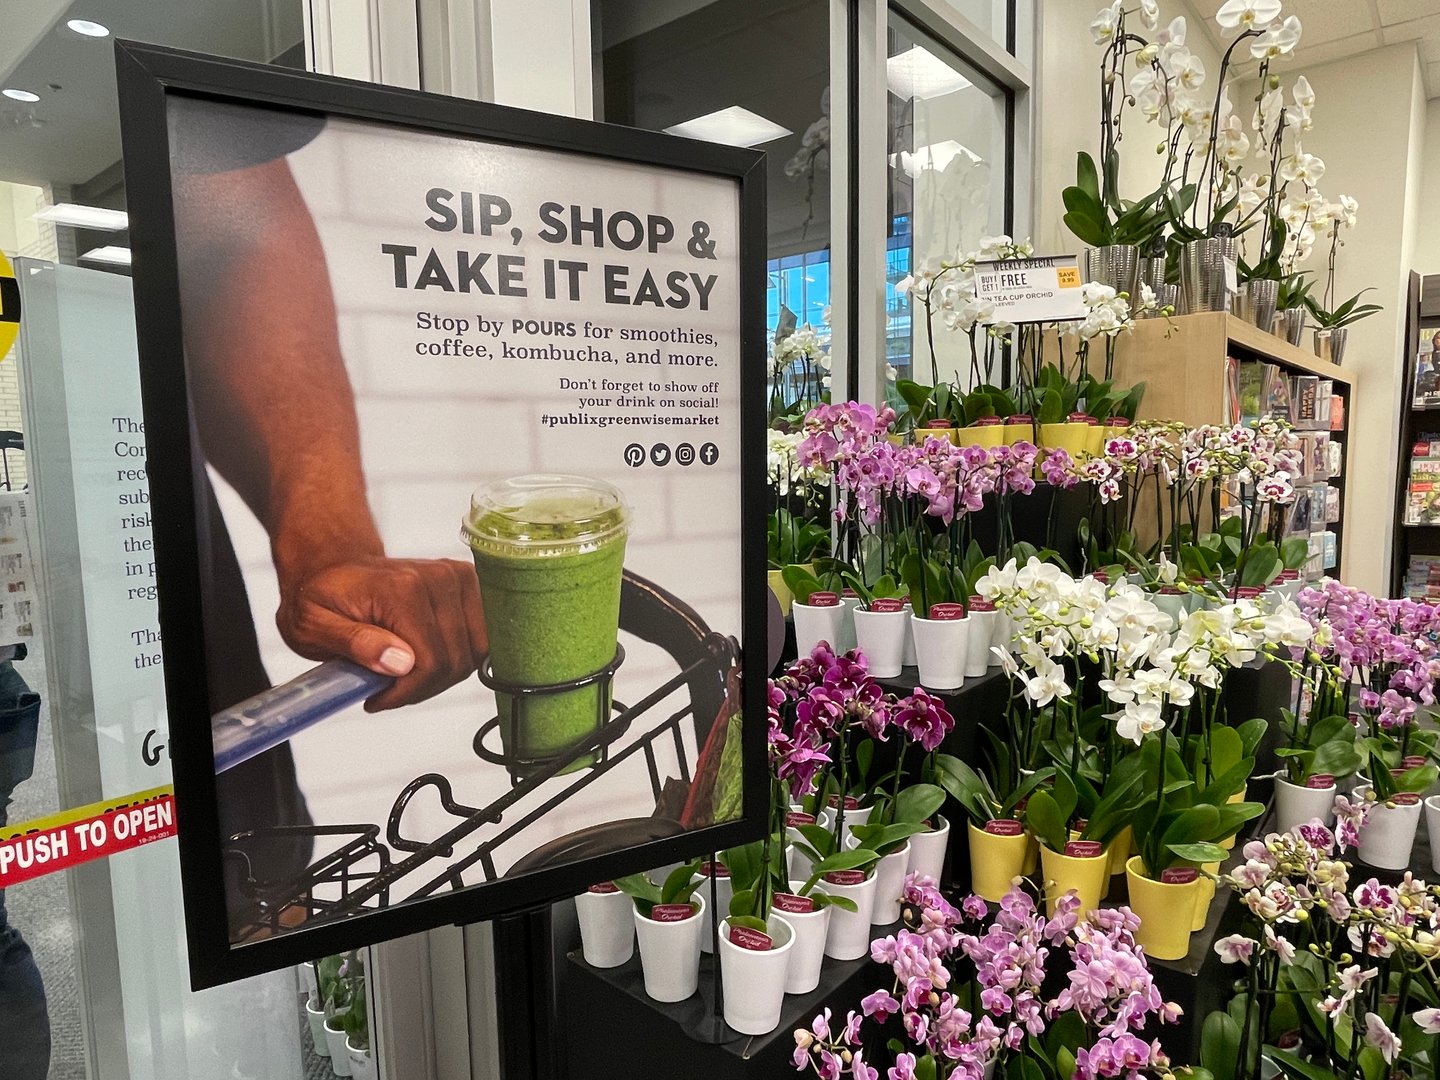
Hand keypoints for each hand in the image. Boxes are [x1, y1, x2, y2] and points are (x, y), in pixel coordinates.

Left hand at [276, 556, 486, 710]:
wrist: (335, 563)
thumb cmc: (322, 596)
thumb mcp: (313, 626)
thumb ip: (354, 644)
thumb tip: (400, 663)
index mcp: (401, 589)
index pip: (429, 661)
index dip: (406, 692)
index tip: (377, 698)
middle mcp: (438, 578)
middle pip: (455, 660)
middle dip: (422, 687)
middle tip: (388, 690)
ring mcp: (458, 577)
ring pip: (475, 651)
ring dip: (444, 674)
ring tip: (407, 675)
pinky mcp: (469, 582)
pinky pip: (482, 636)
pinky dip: (461, 655)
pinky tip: (429, 657)